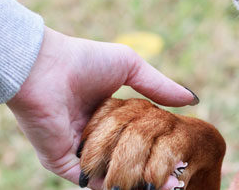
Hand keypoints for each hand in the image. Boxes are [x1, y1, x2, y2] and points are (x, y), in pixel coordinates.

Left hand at [5, 27, 197, 188]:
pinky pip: (89, 182)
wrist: (44, 67)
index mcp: (105, 114)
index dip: (155, 149)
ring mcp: (75, 150)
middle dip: (147, 173)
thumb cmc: (84, 61)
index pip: (133, 139)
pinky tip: (137, 189)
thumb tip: (193, 100)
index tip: (180, 160)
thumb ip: (160, 87)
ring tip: (163, 189)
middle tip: (176, 182)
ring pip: (108, 174)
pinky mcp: (60, 162)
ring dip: (132, 183)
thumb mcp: (130, 68)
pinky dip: (110, 187)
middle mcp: (91, 135)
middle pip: (122, 160)